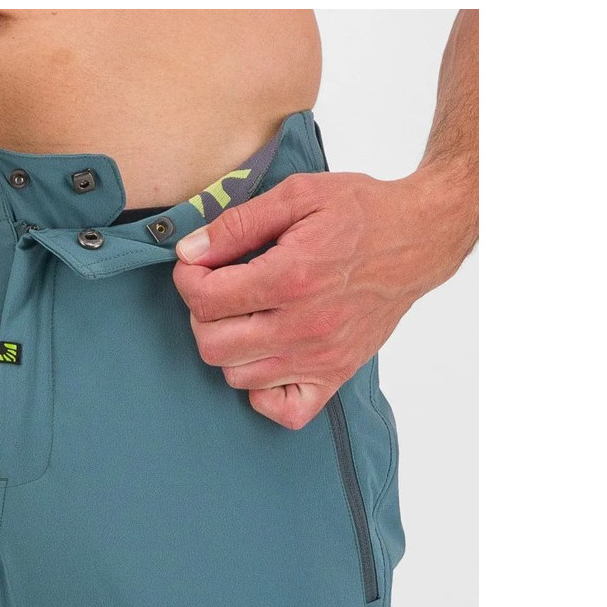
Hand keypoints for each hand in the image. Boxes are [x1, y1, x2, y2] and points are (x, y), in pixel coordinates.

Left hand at [172, 166, 474, 428]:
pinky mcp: (336, 374)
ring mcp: (321, 357)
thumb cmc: (361, 212)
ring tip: (245, 315)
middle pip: (212, 344)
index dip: (188, 279)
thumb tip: (190, 251)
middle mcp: (304, 326)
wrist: (419, 239)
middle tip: (220, 288)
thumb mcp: (297, 195)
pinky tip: (266, 356)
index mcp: (291, 277)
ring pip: (237, 376)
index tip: (197, 264)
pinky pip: (284, 411)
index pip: (205, 299)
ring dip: (228, 347)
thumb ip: (238, 224)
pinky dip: (263, 391)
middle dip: (201, 314)